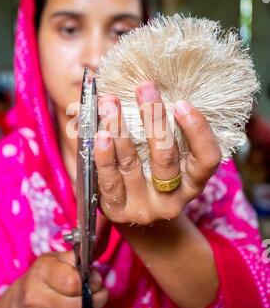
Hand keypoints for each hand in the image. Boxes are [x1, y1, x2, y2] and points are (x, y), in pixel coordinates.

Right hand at [15, 251, 107, 307]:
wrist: (23, 297)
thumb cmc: (49, 274)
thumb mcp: (61, 258)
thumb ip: (79, 259)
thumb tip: (94, 266)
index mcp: (41, 271)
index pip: (72, 283)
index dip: (91, 281)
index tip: (94, 279)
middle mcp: (34, 296)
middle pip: (77, 307)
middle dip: (96, 300)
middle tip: (97, 293)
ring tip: (89, 306)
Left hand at [94, 81, 221, 224]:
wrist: (138, 219)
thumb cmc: (155, 176)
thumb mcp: (171, 158)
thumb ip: (167, 130)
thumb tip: (149, 89)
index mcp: (194, 182)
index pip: (207, 159)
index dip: (198, 131)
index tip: (182, 103)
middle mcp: (172, 198)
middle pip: (165, 157)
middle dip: (154, 118)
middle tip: (144, 88)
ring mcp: (144, 207)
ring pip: (132, 165)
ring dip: (120, 130)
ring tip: (110, 104)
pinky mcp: (118, 210)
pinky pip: (108, 180)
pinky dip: (103, 154)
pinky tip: (100, 134)